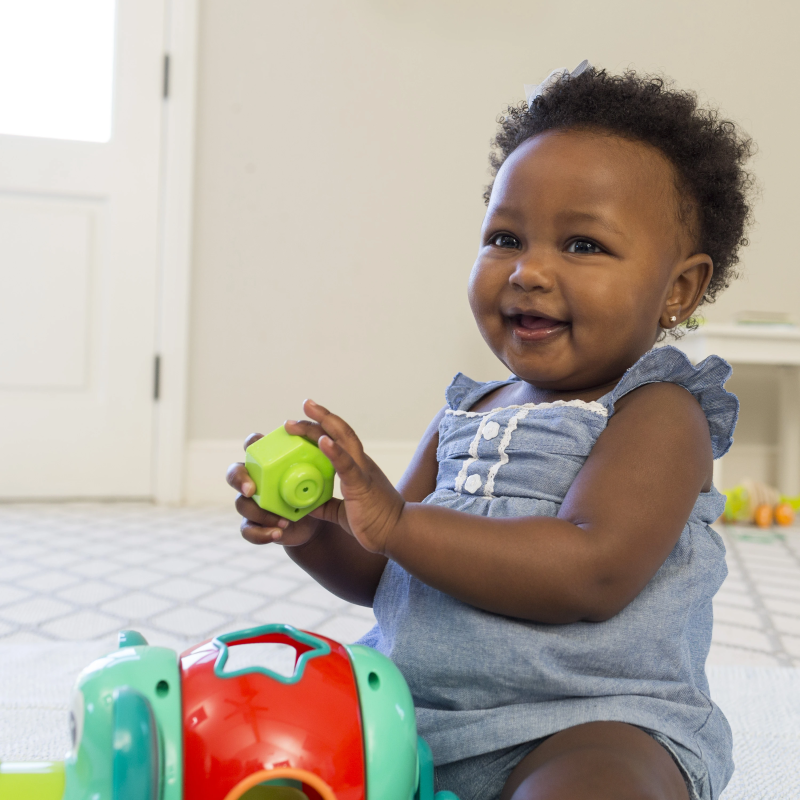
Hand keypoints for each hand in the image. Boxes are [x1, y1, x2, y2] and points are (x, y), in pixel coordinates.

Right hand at [226, 433, 322, 546]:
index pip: (252, 444)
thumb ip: (321, 461)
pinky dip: (261, 533)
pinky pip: (248, 529)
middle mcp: (255, 478)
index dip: (251, 443)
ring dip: (259, 512)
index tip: (259, 448)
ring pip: (241, 503)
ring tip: (283, 520)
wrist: (316, 522)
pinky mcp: (254, 523)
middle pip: (235, 472)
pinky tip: (278, 533)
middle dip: (239, 479)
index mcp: (269, 460)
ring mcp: (252, 502)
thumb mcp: (321, 476)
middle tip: (251, 489)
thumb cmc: (315, 490)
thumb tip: (330, 444)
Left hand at [286, 399, 404, 554]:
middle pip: (339, 432)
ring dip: (321, 424)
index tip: (304, 419)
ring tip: (304, 412)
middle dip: (319, 417)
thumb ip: (327, 506)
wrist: (397, 534)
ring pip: (343, 439)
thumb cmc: (375, 522)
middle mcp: (360, 463)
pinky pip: (347, 465)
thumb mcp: (343, 513)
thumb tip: (308, 505)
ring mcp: (362, 471)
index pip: (338, 440)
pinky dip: (334, 451)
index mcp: (357, 468)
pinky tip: (322, 440)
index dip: (322, 428)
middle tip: (303, 404)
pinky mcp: (361, 484)